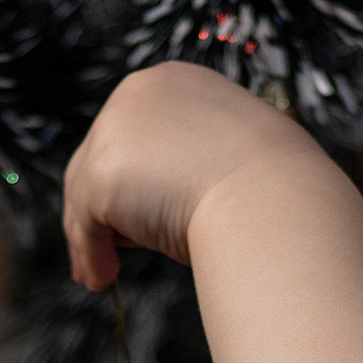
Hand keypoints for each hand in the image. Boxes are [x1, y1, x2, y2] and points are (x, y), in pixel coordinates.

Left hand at [62, 61, 330, 290]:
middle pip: (99, 156)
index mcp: (177, 84)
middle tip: (105, 250)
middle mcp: (140, 93)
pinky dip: (91, 254)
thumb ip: (197, 165)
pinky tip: (106, 278)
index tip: (129, 214)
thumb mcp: (235, 161)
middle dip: (101, 208)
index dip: (130, 176)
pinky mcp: (103, 173)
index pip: (135, 132)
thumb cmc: (274, 190)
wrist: (277, 200)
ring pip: (86, 190)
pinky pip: (84, 223)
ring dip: (93, 237)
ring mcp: (116, 130)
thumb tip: (171, 202)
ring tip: (103, 274)